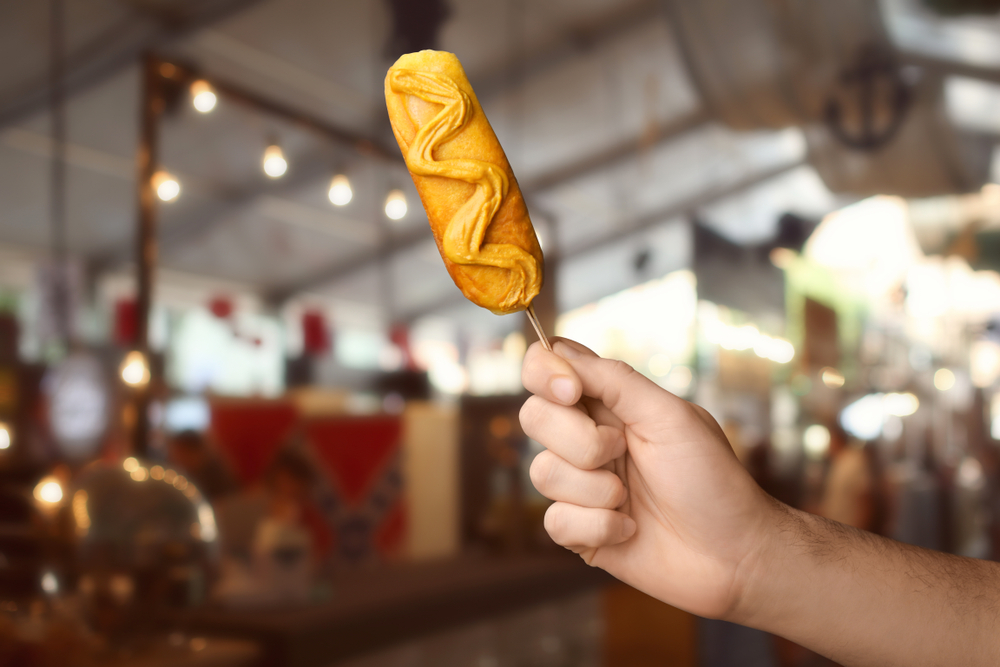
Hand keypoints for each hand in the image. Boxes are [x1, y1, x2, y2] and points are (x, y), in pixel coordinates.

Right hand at [520, 338, 774, 619]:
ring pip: (542, 472)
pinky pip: (554, 520)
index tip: (571, 392)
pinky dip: (598, 527)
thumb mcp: (669, 416)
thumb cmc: (712, 479)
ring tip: (631, 499)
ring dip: (595, 489)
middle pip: (534, 416)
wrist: (734, 554)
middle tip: (623, 452)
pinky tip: (630, 529)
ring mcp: (580, 484)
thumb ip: (614, 380)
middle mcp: (587, 438)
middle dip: (580, 441)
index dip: (544, 373)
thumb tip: (558, 351)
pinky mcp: (578, 529)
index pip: (547, 367)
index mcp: (609, 403)